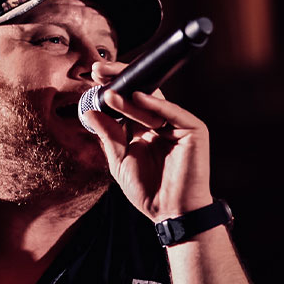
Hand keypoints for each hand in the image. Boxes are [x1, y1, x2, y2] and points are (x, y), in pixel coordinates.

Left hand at [85, 61, 212, 222]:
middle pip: (140, 93)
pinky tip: (135, 96)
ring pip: (152, 102)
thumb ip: (108, 135)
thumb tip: (90, 112)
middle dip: (119, 80)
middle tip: (98, 70)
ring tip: (108, 94)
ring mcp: (177, 125)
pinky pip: (172, 112)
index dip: (112, 88)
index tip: (92, 77)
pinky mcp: (193, 130)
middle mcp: (161, 123)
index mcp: (144, 129)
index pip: (127, 101)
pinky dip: (154, 104)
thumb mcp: (120, 160)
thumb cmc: (147, 190)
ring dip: (129, 96)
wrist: (171, 213)